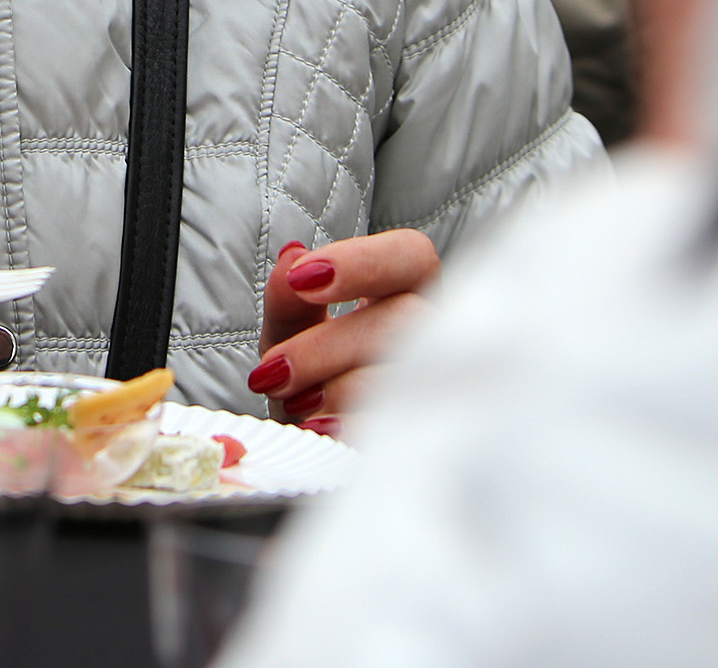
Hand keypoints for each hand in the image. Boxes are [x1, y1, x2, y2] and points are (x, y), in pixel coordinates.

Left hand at [247, 230, 439, 431]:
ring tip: (293, 404)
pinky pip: (406, 430)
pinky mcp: (433, 441)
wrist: (316, 463)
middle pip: (406, 316)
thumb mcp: (289, 343)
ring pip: (408, 374)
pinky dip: (353, 427)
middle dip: (328, 344)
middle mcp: (434, 338)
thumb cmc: (311, 391)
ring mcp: (442, 391)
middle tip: (275, 370)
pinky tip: (318, 430)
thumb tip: (292, 255)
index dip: (364, 261)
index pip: (411, 256)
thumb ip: (287, 302)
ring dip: (337, 389)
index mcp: (402, 298)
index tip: (302, 278)